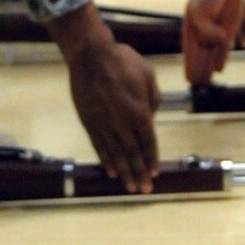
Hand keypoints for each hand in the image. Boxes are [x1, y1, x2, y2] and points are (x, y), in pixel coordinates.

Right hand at [60, 22, 160, 190]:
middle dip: (140, 172)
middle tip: (145, 190)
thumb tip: (151, 118)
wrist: (91, 55)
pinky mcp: (89, 122)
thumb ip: (153, 98)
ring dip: (125, 172)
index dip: (152, 158)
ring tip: (130, 187)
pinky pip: (99, 146)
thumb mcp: (148, 73)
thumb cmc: (122, 60)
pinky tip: (112, 171)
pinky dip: (106, 160)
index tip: (155, 173)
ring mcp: (104, 123)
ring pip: (116, 154)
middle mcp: (122, 121)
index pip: (148, 141)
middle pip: (133, 153)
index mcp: (139, 110)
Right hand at [183, 0, 244, 83]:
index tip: (192, 81)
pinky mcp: (228, 35)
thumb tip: (218, 41)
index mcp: (189, 36)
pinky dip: (222, 59)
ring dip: (210, 70)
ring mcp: (215, 39)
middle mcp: (201, 41)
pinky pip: (224, 52)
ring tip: (207, 82)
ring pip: (212, 61)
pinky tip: (218, 69)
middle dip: (201, 75)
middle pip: (200, 65)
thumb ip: (205, 29)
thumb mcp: (198, 11)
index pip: (189, 60)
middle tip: (201, 86)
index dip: (191, 71)